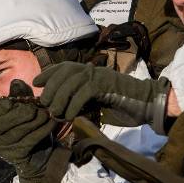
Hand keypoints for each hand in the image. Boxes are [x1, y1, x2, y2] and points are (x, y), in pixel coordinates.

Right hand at [0, 79, 55, 182]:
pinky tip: (51, 122)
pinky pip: (31, 139)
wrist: (37, 156)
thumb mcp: (22, 110)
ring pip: (19, 130)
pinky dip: (43, 129)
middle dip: (23, 112)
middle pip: (4, 121)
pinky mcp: (17, 155)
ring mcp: (4, 148)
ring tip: (46, 113)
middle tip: (36, 108)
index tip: (13, 102)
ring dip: (36, 119)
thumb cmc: (27, 128)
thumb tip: (16, 82)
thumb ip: (19, 96)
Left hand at [34, 62, 170, 132]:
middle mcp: (93, 71)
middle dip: (51, 88)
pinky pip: (84, 92)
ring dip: (59, 97)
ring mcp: (100, 76)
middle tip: (45, 104)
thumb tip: (61, 110)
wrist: (147, 105)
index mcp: (90, 72)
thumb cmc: (122, 106)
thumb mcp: (96, 104)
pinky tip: (70, 115)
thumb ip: (81, 102)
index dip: (49, 73)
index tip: (36, 82)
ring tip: (55, 112)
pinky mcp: (107, 85)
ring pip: (72, 81)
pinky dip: (74, 104)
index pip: (65, 67)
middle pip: (65, 72)